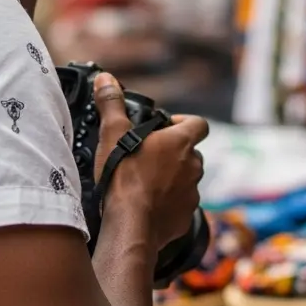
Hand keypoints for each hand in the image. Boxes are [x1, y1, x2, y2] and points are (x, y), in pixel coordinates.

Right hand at [92, 72, 206, 250]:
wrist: (131, 225)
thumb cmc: (123, 179)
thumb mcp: (112, 134)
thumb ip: (112, 105)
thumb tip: (106, 80)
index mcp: (181, 143)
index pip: (199, 124)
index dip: (185, 122)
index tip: (167, 127)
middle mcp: (193, 167)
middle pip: (192, 153)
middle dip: (175, 153)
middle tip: (150, 156)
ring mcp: (192, 193)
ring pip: (187, 180)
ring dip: (172, 178)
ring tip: (147, 183)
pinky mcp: (186, 217)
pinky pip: (181, 205)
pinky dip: (169, 203)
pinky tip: (149, 205)